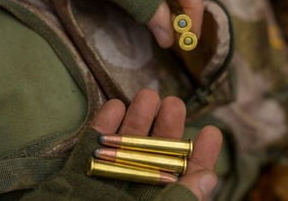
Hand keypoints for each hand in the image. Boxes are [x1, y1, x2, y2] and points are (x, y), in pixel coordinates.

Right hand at [91, 88, 222, 199]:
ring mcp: (103, 185)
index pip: (185, 183)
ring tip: (147, 96)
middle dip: (166, 130)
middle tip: (174, 103)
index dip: (199, 158)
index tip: (211, 132)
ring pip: (123, 149)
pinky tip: (114, 106)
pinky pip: (89, 149)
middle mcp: (133, 195)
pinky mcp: (75, 178)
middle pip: (154, 158)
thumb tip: (207, 178)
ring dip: (135, 121)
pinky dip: (101, 128)